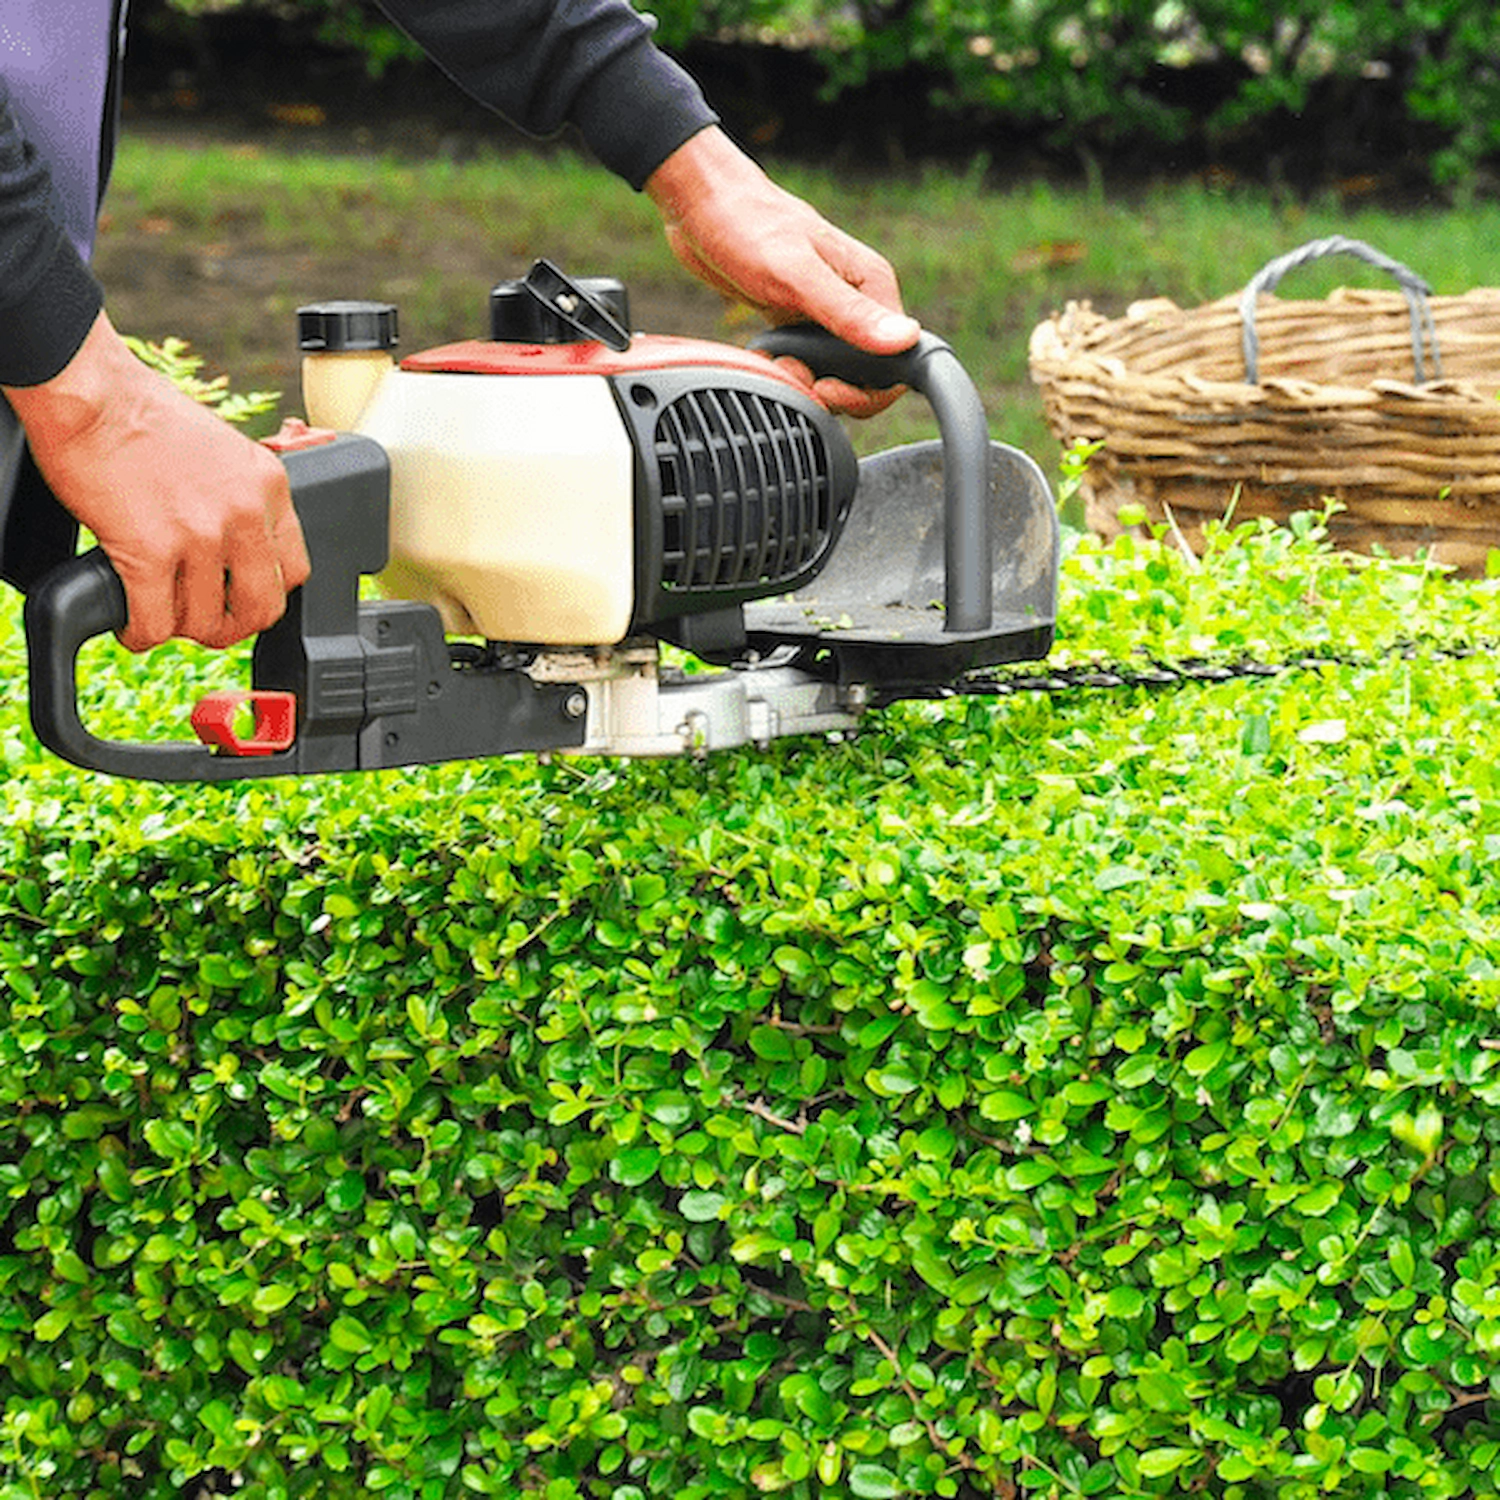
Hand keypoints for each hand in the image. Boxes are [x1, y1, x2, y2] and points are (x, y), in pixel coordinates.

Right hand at [4, 311, 309, 651]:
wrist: (92, 392)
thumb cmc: (143, 412)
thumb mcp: (225, 449)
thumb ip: (241, 496)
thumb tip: (240, 542)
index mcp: (269, 485)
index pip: (295, 570)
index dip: (266, 592)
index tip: (242, 596)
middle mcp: (245, 513)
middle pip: (262, 608)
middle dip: (233, 626)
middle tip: (206, 623)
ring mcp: (201, 535)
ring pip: (205, 621)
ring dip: (179, 629)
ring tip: (160, 615)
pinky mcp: (150, 551)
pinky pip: (155, 623)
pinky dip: (140, 633)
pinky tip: (130, 623)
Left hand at [646, 127, 920, 417]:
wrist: (701, 205)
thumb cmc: (746, 225)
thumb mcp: (797, 275)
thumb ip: (849, 313)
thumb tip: (904, 340)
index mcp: (871, 286)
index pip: (899, 362)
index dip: (868, 392)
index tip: (826, 387)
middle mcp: (857, 300)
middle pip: (866, 376)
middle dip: (831, 390)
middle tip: (792, 373)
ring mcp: (828, 311)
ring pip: (834, 374)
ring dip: (805, 382)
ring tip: (775, 362)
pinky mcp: (800, 319)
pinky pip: (807, 363)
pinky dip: (787, 370)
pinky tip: (765, 355)